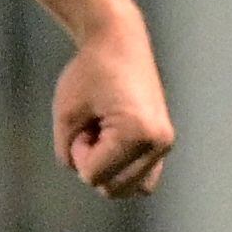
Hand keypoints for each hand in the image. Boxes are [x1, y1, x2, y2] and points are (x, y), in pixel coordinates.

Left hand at [56, 13, 172, 198]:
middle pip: (112, 189)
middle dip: (93, 163)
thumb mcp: (65, 117)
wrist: (119, 43)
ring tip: (105, 131)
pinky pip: (143, 180)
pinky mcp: (163, 143)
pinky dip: (123, 170)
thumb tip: (92, 178)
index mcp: (138, 133)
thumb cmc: (89, 73)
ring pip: (128, 189)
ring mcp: (165, 144)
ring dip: (108, 167)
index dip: (78, 152)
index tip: (85, 121)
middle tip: (94, 126)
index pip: (92, 177)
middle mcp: (159, 142)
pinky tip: (114, 142)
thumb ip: (69, 156)